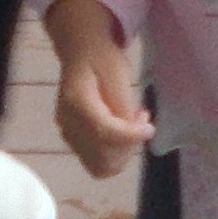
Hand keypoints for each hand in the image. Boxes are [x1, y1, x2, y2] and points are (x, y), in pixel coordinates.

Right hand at [45, 0, 153, 178]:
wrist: (80, 53)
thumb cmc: (102, 59)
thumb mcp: (118, 73)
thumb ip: (123, 105)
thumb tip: (132, 132)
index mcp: (77, 101)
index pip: (105, 132)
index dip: (131, 137)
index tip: (150, 128)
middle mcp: (67, 122)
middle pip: (103, 156)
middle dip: (129, 145)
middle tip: (141, 119)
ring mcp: (68, 133)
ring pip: (101, 165)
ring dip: (124, 152)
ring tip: (132, 126)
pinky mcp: (73, 140)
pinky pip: (97, 162)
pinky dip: (115, 155)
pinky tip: (123, 134)